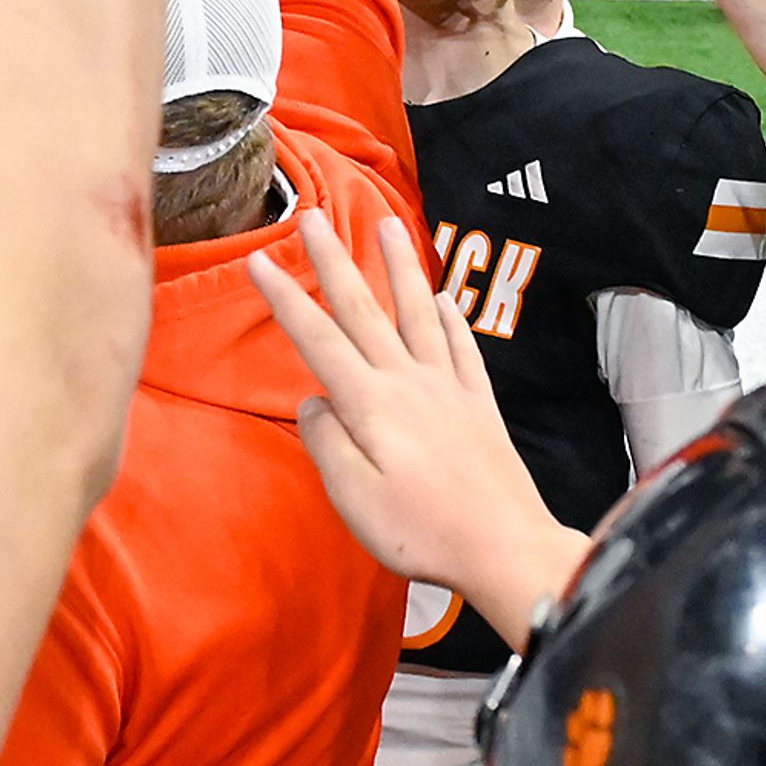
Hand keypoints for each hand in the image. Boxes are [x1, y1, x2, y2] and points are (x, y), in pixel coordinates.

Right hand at [244, 209, 587, 646]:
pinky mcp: (480, 406)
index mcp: (370, 403)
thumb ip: (326, 442)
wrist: (506, 548)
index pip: (317, 339)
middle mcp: (408, 382)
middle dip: (333, 260)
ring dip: (398, 266)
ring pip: (418, 312)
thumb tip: (314, 402)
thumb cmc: (422, 531)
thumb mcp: (353, 498)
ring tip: (387, 224)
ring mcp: (448, 389)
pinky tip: (444, 298)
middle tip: (311, 216)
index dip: (285, 298)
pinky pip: (462, 348)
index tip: (258, 259)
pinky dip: (451, 318)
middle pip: (364, 309)